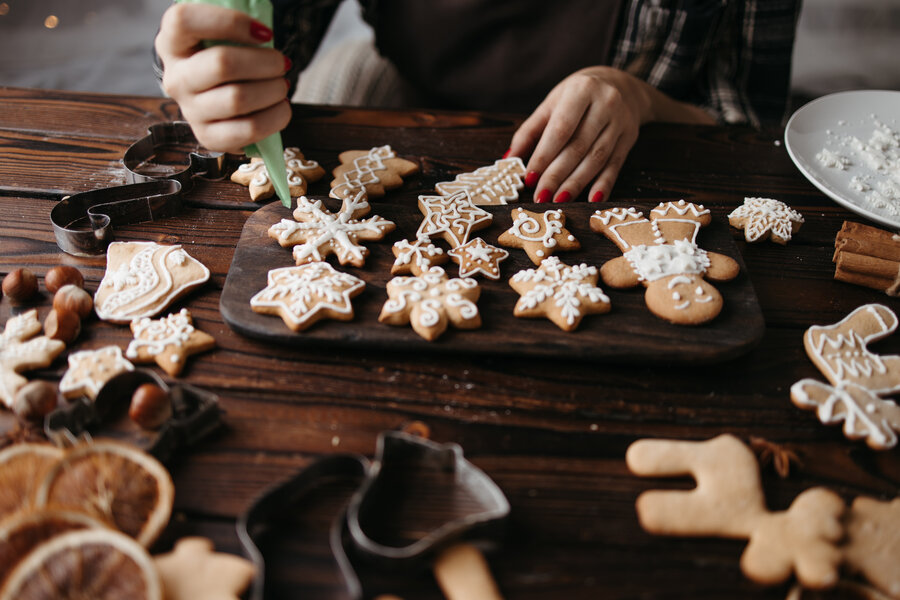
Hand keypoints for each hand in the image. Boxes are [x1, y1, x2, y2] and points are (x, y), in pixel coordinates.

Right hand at [154, 3, 291, 151]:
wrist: (217, 94)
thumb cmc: (225, 55)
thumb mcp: (222, 33)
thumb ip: (235, 24)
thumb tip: (263, 29)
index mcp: (171, 42)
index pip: (184, 20)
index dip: (230, 22)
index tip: (265, 32)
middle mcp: (175, 77)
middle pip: (222, 64)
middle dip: (265, 62)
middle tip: (282, 62)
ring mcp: (190, 111)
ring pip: (238, 99)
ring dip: (273, 89)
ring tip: (282, 84)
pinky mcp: (208, 137)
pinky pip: (248, 130)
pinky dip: (275, 117)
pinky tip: (280, 106)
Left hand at [508, 66, 712, 202]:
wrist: (621, 84)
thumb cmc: (577, 96)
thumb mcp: (552, 104)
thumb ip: (530, 131)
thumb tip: (510, 159)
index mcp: (581, 90)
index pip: (561, 129)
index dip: (544, 156)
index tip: (529, 178)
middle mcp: (605, 104)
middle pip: (578, 147)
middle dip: (557, 175)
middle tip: (540, 196)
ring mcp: (620, 122)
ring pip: (597, 159)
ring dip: (576, 183)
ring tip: (559, 200)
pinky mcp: (629, 138)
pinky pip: (615, 165)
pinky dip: (604, 185)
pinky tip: (592, 199)